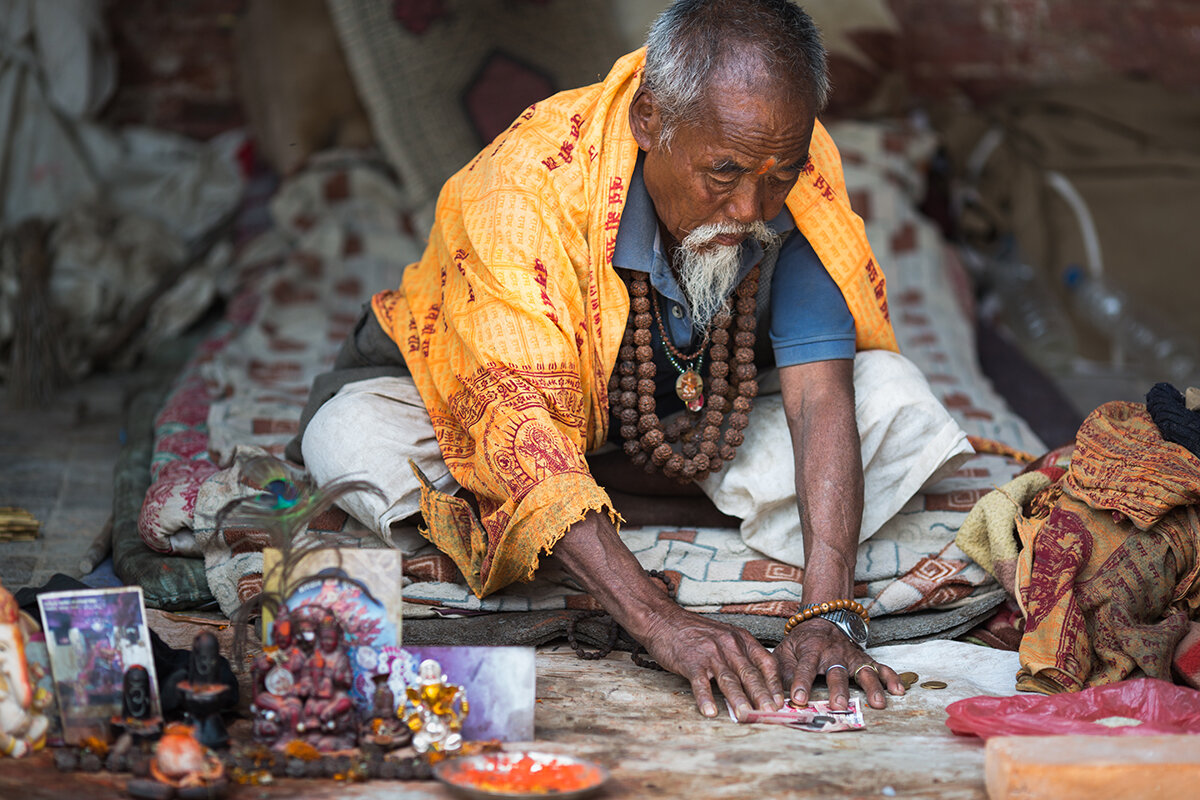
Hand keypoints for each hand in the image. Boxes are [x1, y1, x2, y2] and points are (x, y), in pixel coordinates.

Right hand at [639, 604, 784, 720]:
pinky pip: (700, 683)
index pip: (766, 662)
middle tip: (771, 714)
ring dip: (739, 700)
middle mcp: (729, 645)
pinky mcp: (691, 662)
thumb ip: (741, 657)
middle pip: (750, 674)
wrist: (664, 620)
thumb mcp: (725, 637)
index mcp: (741, 639)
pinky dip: (705, 698)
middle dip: (762, 696)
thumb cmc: (696, 632)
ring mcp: (710, 654)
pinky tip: (710, 711)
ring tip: (746, 716)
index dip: (774, 684)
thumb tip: (758, 684)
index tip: (780, 701)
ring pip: (729, 679)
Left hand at [774, 618, 904, 709]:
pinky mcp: (865, 659)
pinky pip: (881, 667)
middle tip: (839, 704)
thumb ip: (780, 670)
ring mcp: (852, 656)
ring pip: (863, 671)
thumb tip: (775, 693)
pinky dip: (891, 678)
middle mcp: (833, 654)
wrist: (823, 618)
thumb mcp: (785, 649)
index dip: (801, 684)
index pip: (804, 668)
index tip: (799, 700)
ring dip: (872, 687)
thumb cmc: (801, 641)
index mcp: (811, 651)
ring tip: (878, 703)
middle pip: (836, 673)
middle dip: (838, 689)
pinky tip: (898, 690)